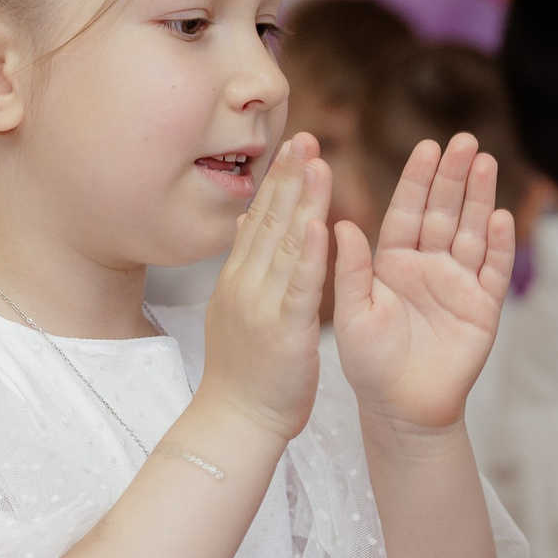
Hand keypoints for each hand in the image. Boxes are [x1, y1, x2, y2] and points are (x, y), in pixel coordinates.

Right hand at [199, 133, 330, 439]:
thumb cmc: (244, 374)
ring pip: (285, 244)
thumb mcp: (237, 311)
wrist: (235, 420)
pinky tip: (322, 224)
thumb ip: (245, 268)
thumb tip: (245, 224)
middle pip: (268, 220)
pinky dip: (311, 254)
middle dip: (289, 177)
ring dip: (303, 201)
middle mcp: (246, 284)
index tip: (293, 148)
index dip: (276, 182)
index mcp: (238, 279)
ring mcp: (262, 304)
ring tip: (318, 162)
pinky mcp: (284, 329)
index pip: (257, 219)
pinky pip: (300, 286)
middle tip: (307, 137)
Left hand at [334, 133, 515, 435]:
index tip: (427, 147)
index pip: (408, 211)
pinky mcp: (483, 308)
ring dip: (480, 198)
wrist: (403, 410)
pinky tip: (503, 216)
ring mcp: (459, 284)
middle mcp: (428, 266)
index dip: (418, 179)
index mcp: (393, 262)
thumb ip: (352, 269)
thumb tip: (338, 222)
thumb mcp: (353, 314)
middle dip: (454, 177)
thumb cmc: (370, 365)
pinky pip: (494, 270)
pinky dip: (500, 244)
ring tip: (486, 163)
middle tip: (464, 141)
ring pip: (472, 231)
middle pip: (444, 212)